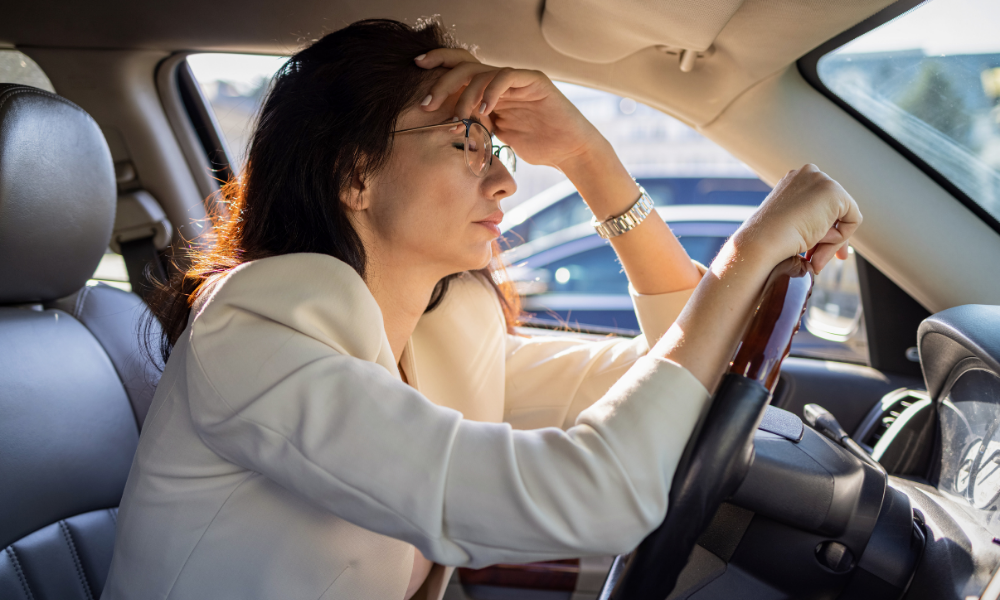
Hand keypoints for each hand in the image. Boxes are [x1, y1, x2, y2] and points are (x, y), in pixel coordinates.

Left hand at [414, 49, 606, 171]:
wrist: (570, 151)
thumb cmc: (535, 146)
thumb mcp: (495, 136)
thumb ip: (474, 125)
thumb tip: (445, 128)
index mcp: (490, 89)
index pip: (459, 69)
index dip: (437, 66)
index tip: (415, 72)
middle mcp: (501, 79)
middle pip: (464, 65)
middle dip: (441, 82)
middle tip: (426, 103)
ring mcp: (517, 78)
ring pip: (482, 72)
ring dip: (464, 94)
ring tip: (460, 117)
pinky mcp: (534, 80)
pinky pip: (506, 75)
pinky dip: (491, 90)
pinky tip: (483, 109)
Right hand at [737, 164, 861, 271]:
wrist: (763, 240)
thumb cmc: (769, 239)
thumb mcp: (788, 224)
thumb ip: (807, 221)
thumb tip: (828, 233)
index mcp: (793, 180)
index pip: (820, 205)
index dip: (823, 230)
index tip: (816, 253)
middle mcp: (808, 174)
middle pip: (834, 210)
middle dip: (832, 239)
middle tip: (820, 261)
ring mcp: (821, 180)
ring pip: (842, 216)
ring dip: (830, 242)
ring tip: (812, 257)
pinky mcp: (835, 192)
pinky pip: (852, 220)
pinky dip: (840, 238)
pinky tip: (818, 242)